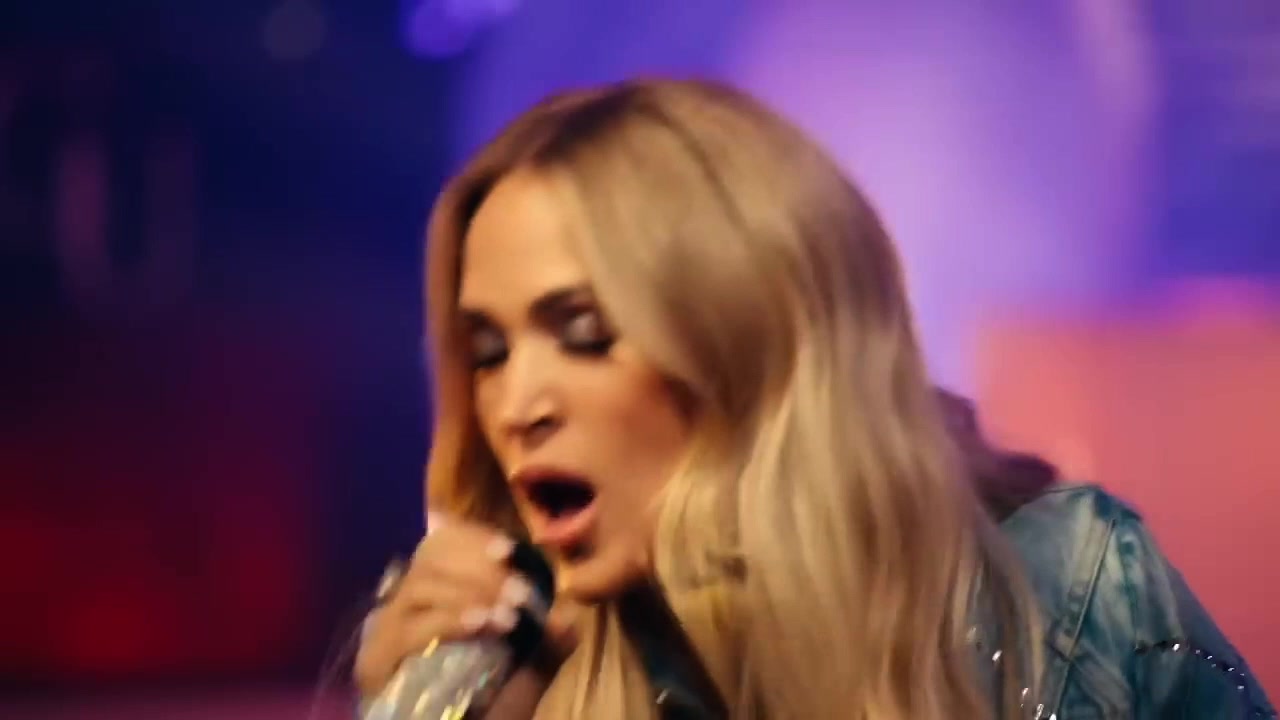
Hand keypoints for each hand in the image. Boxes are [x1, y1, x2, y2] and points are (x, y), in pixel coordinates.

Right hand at [352, 512, 579, 702]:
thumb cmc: (488, 713)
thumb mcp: (526, 676)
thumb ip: (548, 646)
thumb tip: (569, 620)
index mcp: (433, 599)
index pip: (441, 546)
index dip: (473, 540)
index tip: (507, 550)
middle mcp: (401, 611)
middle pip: (428, 560)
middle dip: (479, 568)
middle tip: (519, 592)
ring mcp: (384, 637)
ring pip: (419, 588)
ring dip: (470, 592)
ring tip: (508, 614)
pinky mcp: (375, 666)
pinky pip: (409, 629)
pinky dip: (450, 620)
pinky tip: (482, 624)